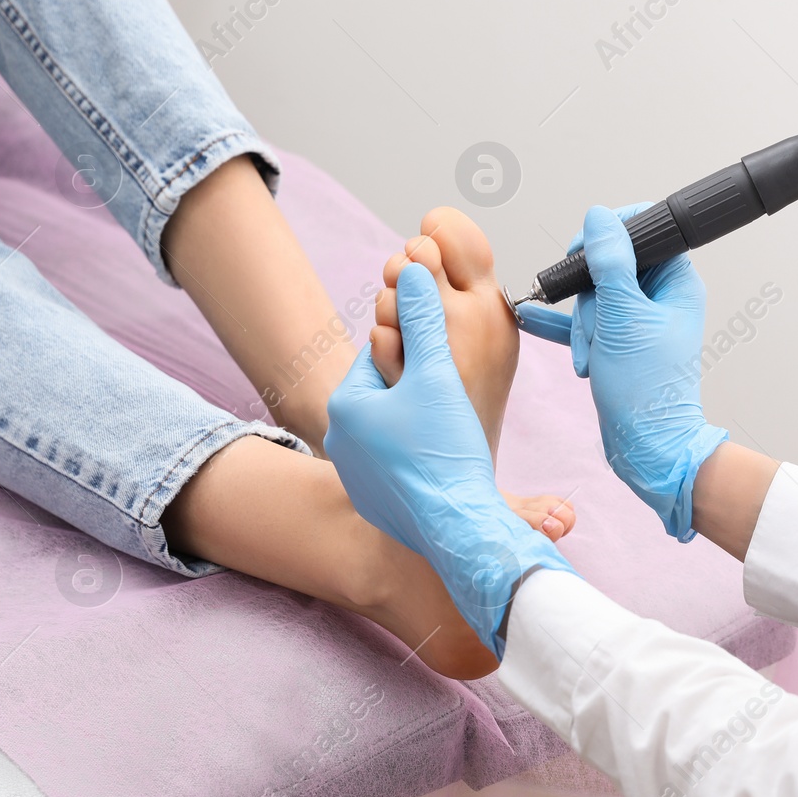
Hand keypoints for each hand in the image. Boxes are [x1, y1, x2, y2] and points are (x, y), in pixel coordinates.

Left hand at [325, 264, 574, 657]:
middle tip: (453, 403)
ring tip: (452, 434)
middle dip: (419, 389)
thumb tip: (410, 269)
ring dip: (419, 424)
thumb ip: (423, 320)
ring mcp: (356, 477)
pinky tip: (446, 463)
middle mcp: (340, 442)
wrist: (457, 528)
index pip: (381, 354)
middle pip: (386, 392)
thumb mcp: (436, 373)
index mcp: (346, 405)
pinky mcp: (375, 503)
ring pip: (391, 430)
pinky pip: (396, 466)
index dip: (419, 352)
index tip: (446, 366)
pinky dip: (419, 459)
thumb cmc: (444, 452)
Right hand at [564, 205, 729, 539]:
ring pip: (594, 297)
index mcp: (677, 282)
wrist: (647, 447)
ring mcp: (638, 321)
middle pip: (610, 266)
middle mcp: (661, 297)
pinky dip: (564, 326)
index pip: (646, 231)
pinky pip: (586, 322)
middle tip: (596, 328)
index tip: (584, 251)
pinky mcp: (618, 343)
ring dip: (582, 327)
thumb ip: (609, 263)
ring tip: (590, 358)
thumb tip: (599, 217)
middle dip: (591, 299)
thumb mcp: (623, 318)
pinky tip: (531, 318)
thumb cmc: (648, 389)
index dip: (610, 234)